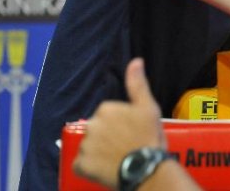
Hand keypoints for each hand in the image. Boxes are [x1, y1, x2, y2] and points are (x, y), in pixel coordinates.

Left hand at [73, 58, 165, 188]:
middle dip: (107, 138)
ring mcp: (85, 145)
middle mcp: (92, 124)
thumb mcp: (148, 108)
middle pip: (97, 131)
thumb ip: (138, 84)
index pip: (108, 116)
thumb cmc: (148, 138)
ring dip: (98, 153)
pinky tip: (105, 169)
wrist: (146, 169)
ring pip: (90, 148)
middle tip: (124, 147)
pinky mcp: (81, 165)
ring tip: (116, 159)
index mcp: (106, 109)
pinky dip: (90, 168)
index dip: (119, 126)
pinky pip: (82, 165)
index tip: (130, 134)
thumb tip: (136, 61)